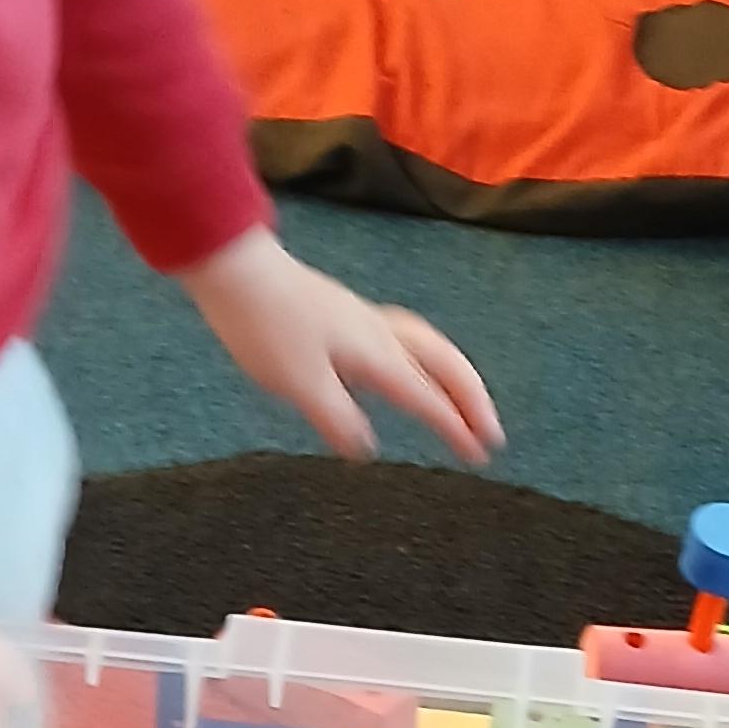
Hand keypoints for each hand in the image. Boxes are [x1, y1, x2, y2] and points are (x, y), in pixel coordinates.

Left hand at [179, 230, 501, 465]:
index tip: (480, 454)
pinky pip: (409, 338)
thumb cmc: (265, 326)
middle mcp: (381, 334)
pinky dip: (427, 359)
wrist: (237, 273)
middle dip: (473, 399)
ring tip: (468, 400)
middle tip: (491, 432)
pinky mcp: (349, 314)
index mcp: (376, 355)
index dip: (455, 427)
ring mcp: (366, 320)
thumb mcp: (300, 385)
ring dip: (456, 376)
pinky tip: (410, 368)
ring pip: (431, 347)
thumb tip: (366, 450)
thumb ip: (338, 419)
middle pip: (445, 365)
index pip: (428, 397)